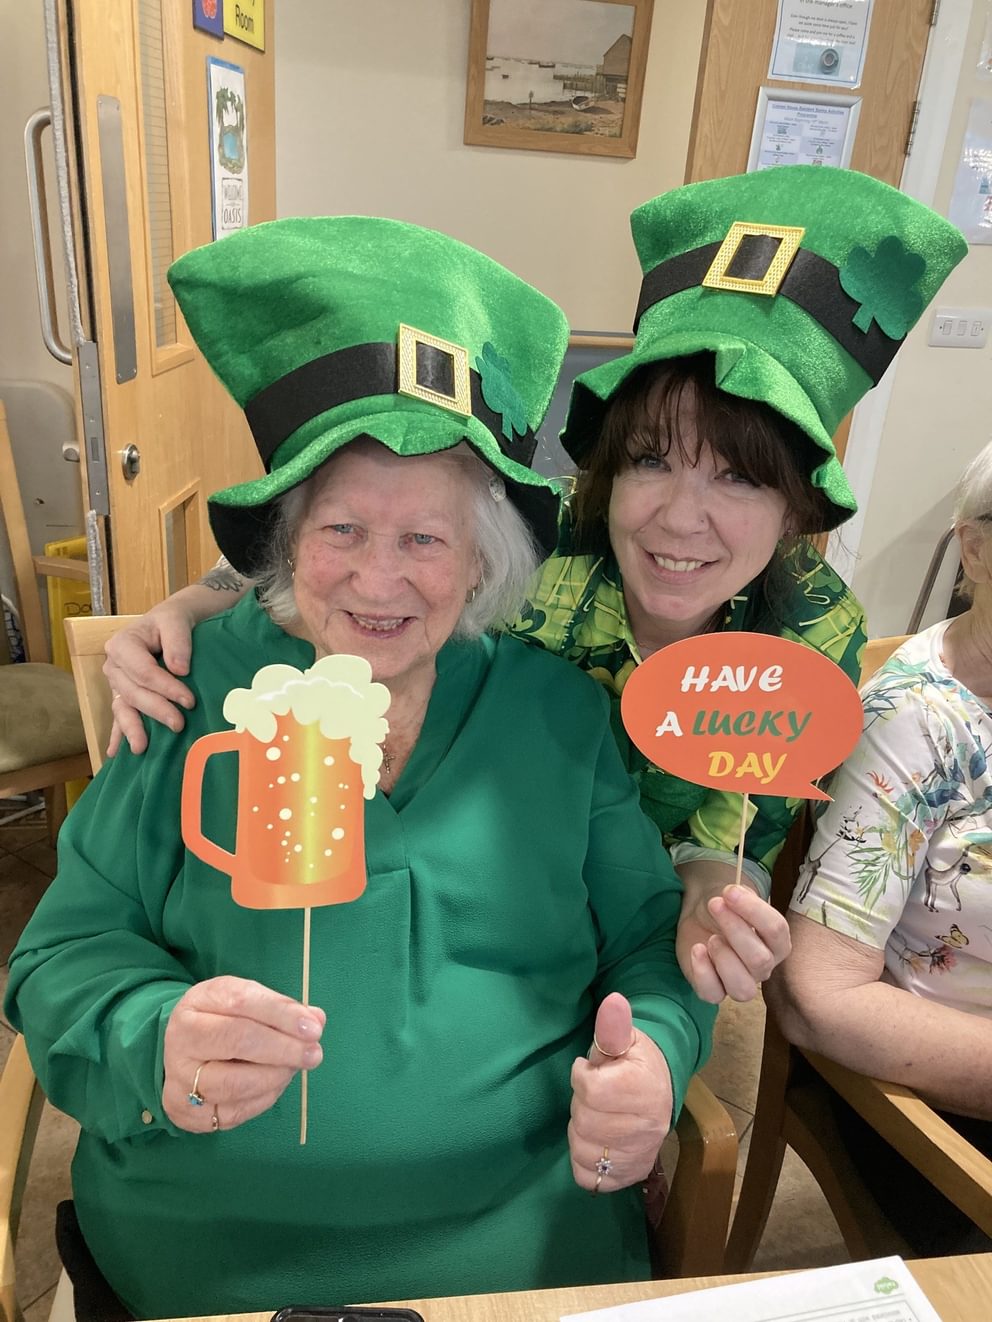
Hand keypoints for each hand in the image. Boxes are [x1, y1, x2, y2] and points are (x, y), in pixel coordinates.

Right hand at [103, 604, 197, 754]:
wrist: (170, 624)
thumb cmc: (173, 621)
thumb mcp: (176, 620)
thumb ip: (177, 641)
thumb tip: (179, 669)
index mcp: (122, 644)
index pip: (143, 671)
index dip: (165, 687)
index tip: (189, 700)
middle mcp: (114, 665)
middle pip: (134, 693)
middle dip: (156, 710)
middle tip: (179, 724)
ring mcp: (117, 683)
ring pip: (123, 708)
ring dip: (132, 729)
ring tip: (141, 748)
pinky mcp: (123, 696)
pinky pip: (118, 717)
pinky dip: (117, 735)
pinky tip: (114, 753)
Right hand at [162, 976, 324, 1132]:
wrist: (178, 1054)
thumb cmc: (220, 1021)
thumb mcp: (245, 1002)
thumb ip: (280, 1008)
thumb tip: (317, 1019)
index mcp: (197, 1003)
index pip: (242, 1002)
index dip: (282, 1014)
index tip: (314, 1028)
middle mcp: (182, 1039)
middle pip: (237, 1040)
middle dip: (283, 1048)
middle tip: (314, 1054)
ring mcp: (180, 1079)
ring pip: (235, 1083)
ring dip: (276, 1077)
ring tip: (295, 1068)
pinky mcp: (186, 1113)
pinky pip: (234, 1111)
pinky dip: (265, 1098)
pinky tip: (277, 1083)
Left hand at [568, 992, 671, 1193]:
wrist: (661, 1093)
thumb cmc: (636, 1063)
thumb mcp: (626, 1039)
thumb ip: (614, 1026)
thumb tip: (613, 1001)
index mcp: (644, 1088)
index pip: (590, 1090)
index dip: (581, 1076)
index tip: (591, 1070)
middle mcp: (647, 1126)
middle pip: (584, 1121)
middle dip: (581, 1105)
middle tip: (594, 1096)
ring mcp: (639, 1155)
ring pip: (583, 1149)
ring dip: (580, 1132)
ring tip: (595, 1116)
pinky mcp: (630, 1176)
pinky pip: (588, 1177)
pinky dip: (583, 1160)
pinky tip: (595, 1141)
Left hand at [677, 883, 790, 1004]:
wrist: (700, 915)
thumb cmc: (725, 907)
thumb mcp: (734, 896)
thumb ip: (739, 897)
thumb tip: (732, 894)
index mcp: (777, 942)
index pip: (776, 930)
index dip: (753, 910)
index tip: (730, 892)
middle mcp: (764, 967)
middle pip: (760, 960)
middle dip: (734, 930)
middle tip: (715, 906)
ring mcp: (741, 982)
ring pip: (742, 988)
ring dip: (724, 958)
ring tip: (711, 938)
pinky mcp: (715, 990)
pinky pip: (713, 995)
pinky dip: (703, 972)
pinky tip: (697, 949)